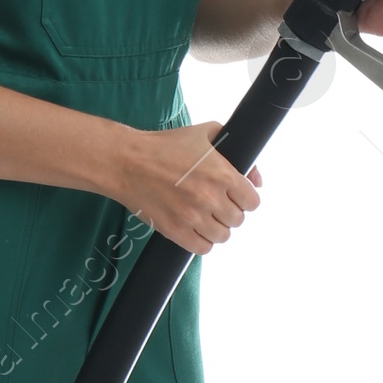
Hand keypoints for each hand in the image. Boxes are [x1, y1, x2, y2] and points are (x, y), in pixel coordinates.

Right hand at [114, 123, 262, 256]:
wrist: (127, 162)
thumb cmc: (164, 146)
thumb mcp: (204, 134)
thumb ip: (236, 149)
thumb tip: (256, 179)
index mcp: (222, 174)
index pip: (252, 202)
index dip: (245, 199)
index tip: (235, 196)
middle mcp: (211, 198)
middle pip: (238, 220)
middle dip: (229, 212)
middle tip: (215, 204)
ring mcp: (193, 217)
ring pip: (222, 236)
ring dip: (216, 228)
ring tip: (204, 217)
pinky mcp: (176, 231)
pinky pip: (202, 249)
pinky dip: (202, 242)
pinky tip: (194, 229)